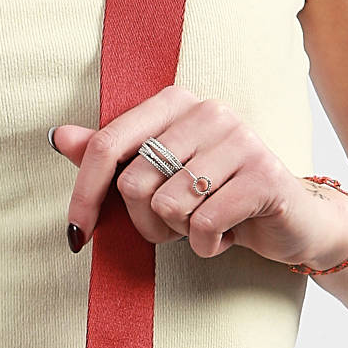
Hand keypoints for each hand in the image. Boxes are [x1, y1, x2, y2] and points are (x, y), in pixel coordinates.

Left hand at [54, 86, 347, 270]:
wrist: (288, 219)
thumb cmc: (214, 195)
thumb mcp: (158, 176)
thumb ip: (110, 155)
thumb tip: (58, 137)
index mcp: (176, 102)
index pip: (108, 145)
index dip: (84, 195)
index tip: (77, 234)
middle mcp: (209, 111)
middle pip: (134, 183)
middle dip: (146, 222)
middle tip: (176, 224)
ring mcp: (240, 140)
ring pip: (168, 206)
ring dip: (180, 233)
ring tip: (205, 223)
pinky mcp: (264, 176)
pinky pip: (203, 225)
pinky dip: (207, 245)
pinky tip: (226, 235)